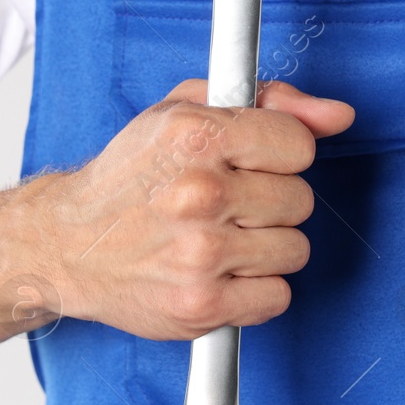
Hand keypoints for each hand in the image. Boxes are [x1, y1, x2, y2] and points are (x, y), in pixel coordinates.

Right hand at [34, 79, 353, 339]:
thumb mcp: (185, 112)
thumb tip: (337, 115)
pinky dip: (255, 289)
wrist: (67, 245)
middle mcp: (200, 192)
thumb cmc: (128, 179)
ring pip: (294, 249)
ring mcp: (202, 252)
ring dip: (265, 248)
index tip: (249, 164)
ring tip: (220, 238)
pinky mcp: (203, 303)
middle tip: (226, 204)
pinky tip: (220, 272)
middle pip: (300, 200)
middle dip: (270, 202)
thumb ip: (269, 101)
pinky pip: (277, 296)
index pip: (298, 146)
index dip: (278, 156)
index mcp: (196, 134)